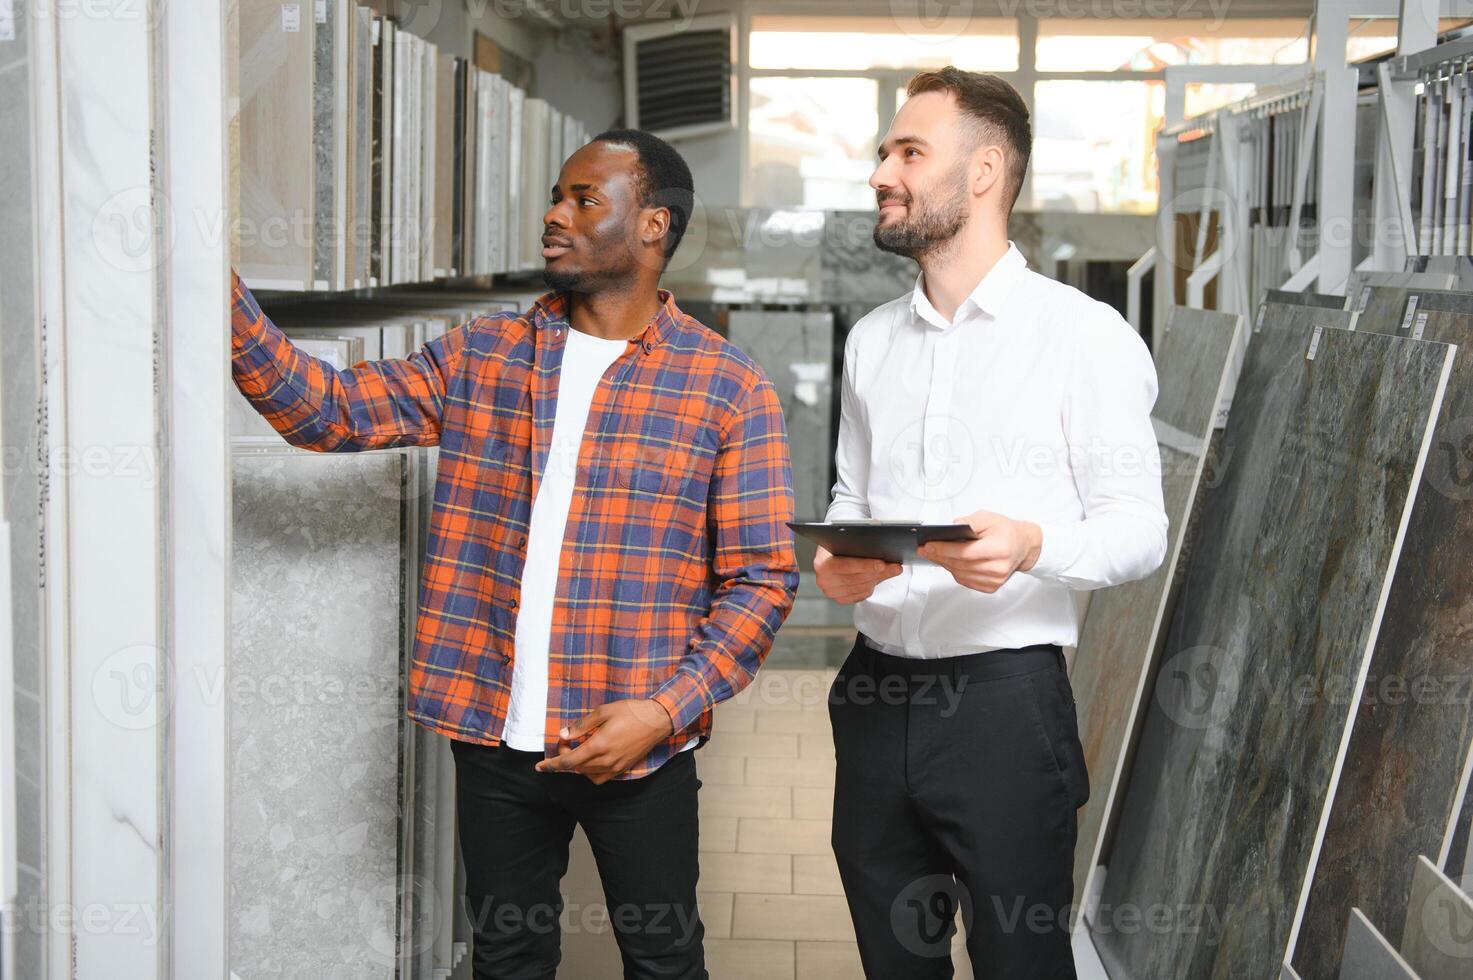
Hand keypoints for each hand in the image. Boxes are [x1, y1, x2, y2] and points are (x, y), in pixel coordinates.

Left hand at [534, 699, 674, 783]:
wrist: (657, 720)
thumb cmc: (631, 712)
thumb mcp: (603, 711)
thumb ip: (581, 725)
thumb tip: (564, 734)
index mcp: (599, 746)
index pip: (568, 762)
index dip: (551, 765)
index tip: (539, 766)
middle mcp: (606, 760)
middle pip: (576, 769)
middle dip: (564, 759)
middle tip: (565, 743)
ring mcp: (616, 767)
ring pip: (587, 775)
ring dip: (577, 767)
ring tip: (576, 751)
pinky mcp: (623, 768)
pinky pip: (600, 778)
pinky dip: (590, 772)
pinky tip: (590, 760)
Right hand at [813, 545, 901, 603]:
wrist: (830, 553)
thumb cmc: (839, 544)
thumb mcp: (846, 541)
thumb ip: (861, 545)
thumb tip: (883, 552)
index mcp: (821, 563)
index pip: (846, 565)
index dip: (865, 565)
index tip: (882, 564)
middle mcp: (824, 580)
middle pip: (856, 579)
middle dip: (878, 572)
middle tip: (895, 566)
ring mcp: (831, 591)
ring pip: (862, 587)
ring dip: (878, 578)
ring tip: (891, 570)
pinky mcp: (840, 598)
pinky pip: (861, 595)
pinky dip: (872, 586)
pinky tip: (878, 577)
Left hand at [917, 510, 1041, 593]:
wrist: (1023, 546)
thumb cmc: (1006, 531)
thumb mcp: (988, 517)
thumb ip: (969, 522)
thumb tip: (950, 528)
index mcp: (1000, 549)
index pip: (966, 552)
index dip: (944, 549)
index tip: (928, 545)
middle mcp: (999, 567)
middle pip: (961, 565)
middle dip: (939, 556)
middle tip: (924, 549)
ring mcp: (996, 580)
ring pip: (961, 574)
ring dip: (945, 564)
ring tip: (933, 554)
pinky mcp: (992, 586)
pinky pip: (966, 581)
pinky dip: (955, 571)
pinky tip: (947, 562)